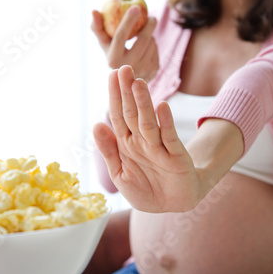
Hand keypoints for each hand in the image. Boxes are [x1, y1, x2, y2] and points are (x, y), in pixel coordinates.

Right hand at [91, 7, 158, 80]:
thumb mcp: (104, 43)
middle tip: (151, 17)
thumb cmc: (113, 52)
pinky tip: (148, 46)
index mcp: (113, 59)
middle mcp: (127, 67)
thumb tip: (94, 10)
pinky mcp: (153, 71)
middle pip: (142, 41)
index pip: (120, 36)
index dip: (128, 20)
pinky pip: (156, 50)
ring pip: (151, 44)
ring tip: (145, 35)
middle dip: (149, 26)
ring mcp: (142, 70)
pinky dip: (153, 44)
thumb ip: (98, 27)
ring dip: (150, 36)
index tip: (136, 7)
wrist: (128, 77)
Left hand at [93, 65, 200, 212]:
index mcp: (127, 143)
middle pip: (133, 113)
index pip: (119, 115)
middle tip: (124, 69)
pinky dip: (166, 123)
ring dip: (143, 103)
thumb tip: (96, 125)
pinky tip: (162, 107)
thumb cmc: (145, 188)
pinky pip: (169, 138)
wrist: (172, 205)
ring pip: (148, 122)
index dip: (115, 97)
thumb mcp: (120, 173)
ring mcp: (160, 147)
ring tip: (137, 83)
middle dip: (127, 92)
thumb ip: (109, 151)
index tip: (112, 76)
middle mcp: (143, 141)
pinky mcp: (176, 156)